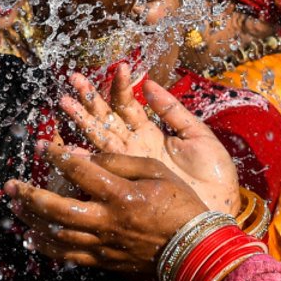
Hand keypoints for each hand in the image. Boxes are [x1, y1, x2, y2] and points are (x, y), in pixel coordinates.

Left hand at [6, 146, 209, 273]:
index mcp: (121, 194)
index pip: (79, 172)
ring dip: (32, 220)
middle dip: (29, 195)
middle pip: (56, 208)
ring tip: (15, 207)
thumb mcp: (156, 171)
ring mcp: (103, 244)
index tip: (39, 146)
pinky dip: (47, 247)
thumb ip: (119, 162)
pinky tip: (32, 239)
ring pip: (56, 234)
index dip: (56, 157)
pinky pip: (68, 256)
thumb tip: (86, 157)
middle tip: (9, 185)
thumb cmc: (180, 204)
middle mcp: (107, 220)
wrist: (196, 250)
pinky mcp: (103, 260)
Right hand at [57, 65, 239, 213]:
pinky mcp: (124, 183)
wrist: (216, 213)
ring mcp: (127, 164)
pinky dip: (84, 158)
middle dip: (89, 99)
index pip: (129, 105)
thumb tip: (150, 84)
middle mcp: (134, 147)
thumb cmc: (213, 175)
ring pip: (98, 138)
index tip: (117, 67)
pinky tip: (70, 146)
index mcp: (151, 133)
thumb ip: (173, 111)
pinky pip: (100, 167)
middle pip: (106, 118)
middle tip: (73, 79)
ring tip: (64, 101)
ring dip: (81, 120)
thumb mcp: (198, 136)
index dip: (121, 87)